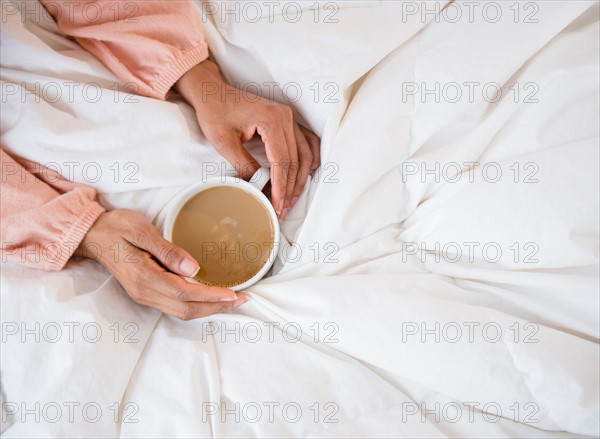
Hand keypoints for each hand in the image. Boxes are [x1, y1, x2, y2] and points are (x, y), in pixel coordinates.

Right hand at [74, 209, 248, 319]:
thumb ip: (167, 251)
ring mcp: (144, 295)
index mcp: (143, 277)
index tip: (233, 294)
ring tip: (233, 301)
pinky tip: (211, 298)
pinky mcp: (147, 292)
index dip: (211, 296)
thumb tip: (194, 268)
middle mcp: (144, 292)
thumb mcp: (141, 231)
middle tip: (243, 300)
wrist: (92, 234)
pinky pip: (176, 305)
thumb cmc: (116, 228)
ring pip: (182, 311)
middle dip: (216, 307)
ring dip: (209, 308)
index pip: (184, 293)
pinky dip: (197, 305)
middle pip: (186, 309)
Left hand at [175, 59, 320, 219]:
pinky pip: (306, 143)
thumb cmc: (215, 113)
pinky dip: (307, 161)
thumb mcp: (224, 143)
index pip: (282, 161)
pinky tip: (304, 176)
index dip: (281, 187)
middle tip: (282, 209)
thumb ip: (244, 165)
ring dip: (299, 179)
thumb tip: (260, 187)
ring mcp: (289, 117)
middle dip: (290, 188)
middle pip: (296, 160)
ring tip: (289, 199)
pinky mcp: (288, 120)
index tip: (276, 205)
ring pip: (304, 154)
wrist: (213, 92)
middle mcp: (286, 117)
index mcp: (271, 120)